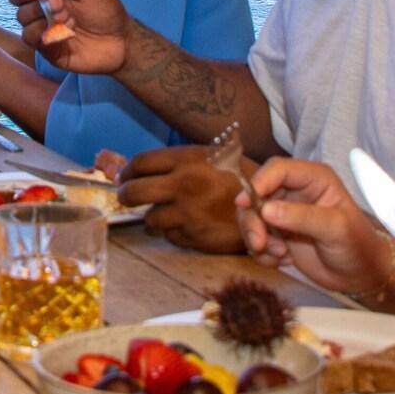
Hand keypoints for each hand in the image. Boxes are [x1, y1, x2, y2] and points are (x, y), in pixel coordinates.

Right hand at [11, 0, 128, 73]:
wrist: (122, 39)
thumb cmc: (106, 10)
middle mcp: (44, 16)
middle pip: (21, 11)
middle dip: (38, 7)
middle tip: (61, 6)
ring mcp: (47, 35)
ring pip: (25, 28)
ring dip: (42, 22)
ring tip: (67, 21)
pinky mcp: (51, 52)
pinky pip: (35, 44)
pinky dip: (46, 36)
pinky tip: (65, 34)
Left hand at [118, 146, 243, 253]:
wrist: (271, 207)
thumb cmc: (240, 177)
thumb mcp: (213, 156)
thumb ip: (179, 162)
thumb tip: (139, 168)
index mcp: (188, 160)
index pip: (141, 163)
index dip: (127, 171)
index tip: (124, 176)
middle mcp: (184, 185)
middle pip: (133, 192)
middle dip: (125, 195)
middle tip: (126, 196)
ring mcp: (188, 213)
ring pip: (150, 218)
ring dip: (153, 216)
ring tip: (163, 212)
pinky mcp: (195, 237)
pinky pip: (170, 235)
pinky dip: (173, 231)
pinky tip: (186, 224)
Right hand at [237, 158, 393, 293]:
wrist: (360, 276)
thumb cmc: (358, 245)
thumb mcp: (336, 228)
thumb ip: (302, 216)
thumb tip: (266, 210)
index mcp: (313, 179)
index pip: (278, 169)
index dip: (260, 182)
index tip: (247, 202)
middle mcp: (294, 192)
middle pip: (257, 194)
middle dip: (253, 219)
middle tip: (259, 242)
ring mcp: (283, 214)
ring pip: (251, 217)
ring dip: (257, 238)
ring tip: (280, 254)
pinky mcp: (277, 234)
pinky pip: (255, 238)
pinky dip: (262, 252)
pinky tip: (282, 260)